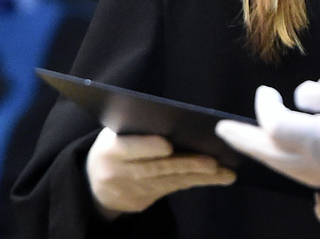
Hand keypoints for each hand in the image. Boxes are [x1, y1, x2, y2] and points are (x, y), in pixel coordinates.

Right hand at [85, 127, 236, 217]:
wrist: (95, 185)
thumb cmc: (113, 147)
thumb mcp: (113, 134)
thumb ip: (135, 128)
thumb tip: (173, 117)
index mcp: (109, 150)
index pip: (128, 148)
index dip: (147, 147)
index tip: (168, 146)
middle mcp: (118, 174)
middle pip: (155, 169)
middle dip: (186, 165)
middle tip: (212, 162)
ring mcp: (131, 191)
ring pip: (169, 182)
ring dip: (199, 177)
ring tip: (225, 172)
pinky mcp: (143, 202)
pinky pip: (172, 190)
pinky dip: (195, 182)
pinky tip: (217, 178)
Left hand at [215, 75, 319, 210]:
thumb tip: (303, 95)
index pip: (277, 126)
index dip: (265, 108)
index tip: (266, 92)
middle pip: (273, 157)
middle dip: (247, 142)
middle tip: (224, 131)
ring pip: (290, 171)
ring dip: (268, 155)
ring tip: (253, 143)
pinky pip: (310, 178)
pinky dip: (291, 164)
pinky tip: (294, 155)